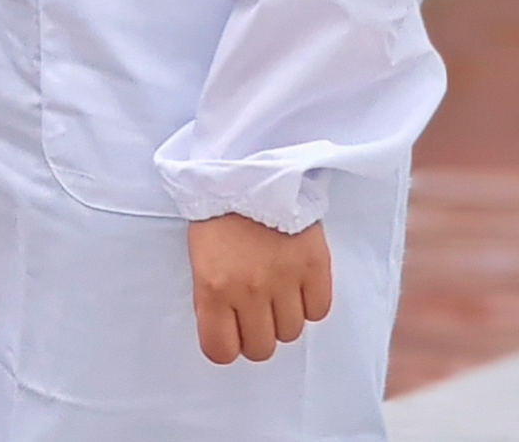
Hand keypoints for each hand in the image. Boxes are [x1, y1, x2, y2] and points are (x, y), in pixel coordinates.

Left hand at [188, 213, 331, 364]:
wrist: (248, 167)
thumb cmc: (218, 212)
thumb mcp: (200, 258)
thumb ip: (211, 299)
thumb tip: (227, 332)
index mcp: (213, 288)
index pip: (221, 351)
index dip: (226, 344)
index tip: (229, 331)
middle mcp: (249, 290)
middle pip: (261, 348)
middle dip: (256, 333)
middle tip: (254, 309)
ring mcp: (285, 279)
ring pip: (291, 333)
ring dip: (283, 317)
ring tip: (275, 287)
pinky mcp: (314, 265)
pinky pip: (319, 310)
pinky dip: (309, 302)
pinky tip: (297, 282)